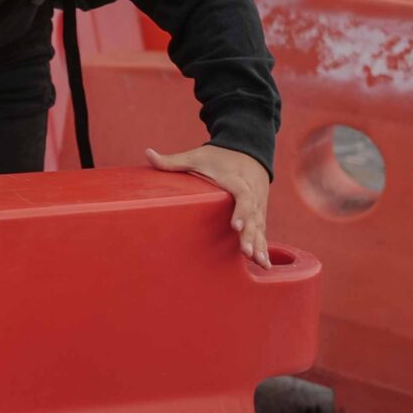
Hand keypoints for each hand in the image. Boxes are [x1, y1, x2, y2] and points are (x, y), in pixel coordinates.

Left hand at [147, 144, 273, 266]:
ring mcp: (258, 204)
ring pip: (260, 226)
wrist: (247, 148)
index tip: (236, 226)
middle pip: (254, 216)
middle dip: (251, 235)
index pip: (243, 196)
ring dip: (260, 244)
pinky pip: (263, 230)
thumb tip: (147, 153)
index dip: (241, 211)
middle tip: (246, 252)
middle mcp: (252, 193)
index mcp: (236, 180)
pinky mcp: (259, 212)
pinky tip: (265, 264)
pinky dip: (264, 246)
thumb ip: (173, 161)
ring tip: (260, 263)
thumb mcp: (196, 156)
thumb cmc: (218, 156)